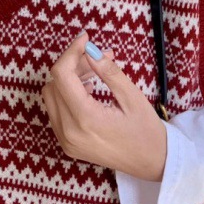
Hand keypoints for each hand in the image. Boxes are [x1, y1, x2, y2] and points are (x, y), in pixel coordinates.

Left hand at [40, 30, 167, 181]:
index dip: (72, 52)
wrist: (152, 164)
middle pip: (54, 84)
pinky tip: (88, 92)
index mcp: (85, 119)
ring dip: (68, 80)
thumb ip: (108, 72)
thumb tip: (90, 50)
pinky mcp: (67, 144)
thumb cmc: (147, 132)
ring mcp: (65, 141)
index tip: (86, 39)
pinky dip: (66, 96)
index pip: (62, 75)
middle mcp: (69, 132)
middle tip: (97, 57)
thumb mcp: (132, 97)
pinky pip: (56, 112)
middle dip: (73, 65)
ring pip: (51, 97)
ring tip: (95, 74)